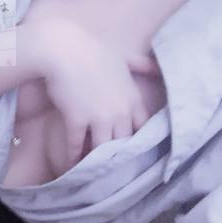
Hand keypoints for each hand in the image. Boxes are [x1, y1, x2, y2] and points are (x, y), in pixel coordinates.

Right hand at [23, 17, 149, 168]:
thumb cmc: (92, 50)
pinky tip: (70, 167)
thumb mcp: (124, 57)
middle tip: (113, 170)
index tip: (133, 151)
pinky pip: (76, 145)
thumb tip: (157, 67)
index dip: (137, 141)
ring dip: (96, 161)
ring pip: (102, 148)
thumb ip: (142, 65)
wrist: (64, 49)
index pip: (142, 128)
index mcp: (133, 98)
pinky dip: (73, 157)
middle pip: (124, 143)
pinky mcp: (77, 120)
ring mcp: (99, 117)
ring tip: (92, 172)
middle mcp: (120, 111)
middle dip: (118, 156)